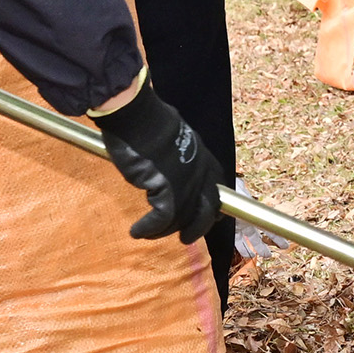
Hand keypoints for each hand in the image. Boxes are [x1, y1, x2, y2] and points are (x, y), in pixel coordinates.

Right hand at [95, 83, 223, 242]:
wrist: (136, 114)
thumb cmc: (146, 119)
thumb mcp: (173, 135)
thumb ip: (176, 153)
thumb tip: (167, 162)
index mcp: (202, 156)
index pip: (217, 186)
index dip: (213, 206)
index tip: (207, 217)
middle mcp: (199, 171)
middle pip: (208, 209)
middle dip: (199, 227)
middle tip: (185, 237)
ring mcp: (185, 182)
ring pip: (182, 218)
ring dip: (164, 231)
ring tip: (148, 233)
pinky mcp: (166, 189)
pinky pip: (162, 220)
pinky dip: (149, 229)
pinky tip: (137, 231)